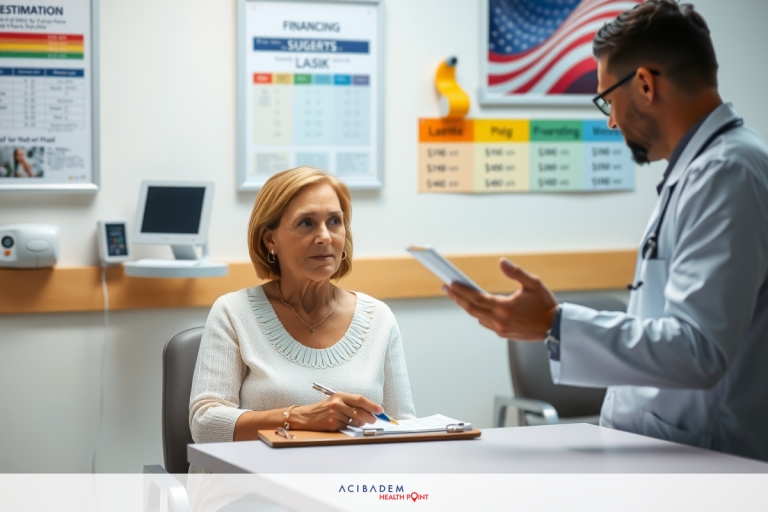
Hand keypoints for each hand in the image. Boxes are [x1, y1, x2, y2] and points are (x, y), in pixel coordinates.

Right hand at [292, 392, 381, 430]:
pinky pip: (346, 428)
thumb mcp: (336, 401)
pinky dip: (348, 428)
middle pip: (360, 411)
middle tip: (374, 420)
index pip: (360, 399)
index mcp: (340, 395)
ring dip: (359, 424)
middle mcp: (337, 403)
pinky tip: (341, 424)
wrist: (305, 416)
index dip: (372, 405)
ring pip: (355, 421)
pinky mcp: (332, 424)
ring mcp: (334, 414)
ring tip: (354, 422)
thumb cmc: (323, 409)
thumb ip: (351, 404)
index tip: (380, 410)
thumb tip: (369, 412)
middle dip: (370, 417)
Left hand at [443, 258, 557, 341]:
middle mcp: (500, 320)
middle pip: (471, 308)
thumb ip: (516, 272)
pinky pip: (484, 322)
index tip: (451, 283)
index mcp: (505, 307)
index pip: (477, 298)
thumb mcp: (534, 284)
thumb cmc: (545, 305)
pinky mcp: (503, 333)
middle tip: (446, 287)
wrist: (554, 328)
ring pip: (476, 316)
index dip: (462, 291)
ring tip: (456, 294)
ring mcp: (500, 329)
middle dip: (457, 297)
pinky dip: (477, 313)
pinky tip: (473, 306)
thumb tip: (502, 262)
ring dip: (465, 305)